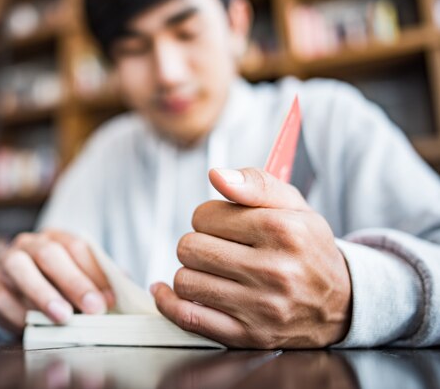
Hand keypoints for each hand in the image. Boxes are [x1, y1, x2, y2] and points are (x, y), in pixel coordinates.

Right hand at [0, 229, 114, 334]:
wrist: (13, 294)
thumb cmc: (53, 285)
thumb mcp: (77, 278)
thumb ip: (98, 281)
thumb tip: (127, 288)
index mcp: (55, 238)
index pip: (76, 247)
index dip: (94, 272)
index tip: (110, 298)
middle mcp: (29, 244)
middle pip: (50, 254)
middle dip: (74, 282)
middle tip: (94, 308)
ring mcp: (6, 262)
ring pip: (21, 268)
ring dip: (44, 293)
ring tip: (63, 316)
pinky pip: (0, 295)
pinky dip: (17, 312)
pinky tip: (32, 325)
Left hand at [151, 168, 351, 347]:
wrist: (341, 305)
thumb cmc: (309, 250)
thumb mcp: (294, 206)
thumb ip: (256, 183)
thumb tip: (217, 175)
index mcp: (283, 231)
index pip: (206, 216)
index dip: (208, 217)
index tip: (221, 224)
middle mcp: (273, 270)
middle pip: (191, 248)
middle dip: (197, 243)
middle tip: (217, 248)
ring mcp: (260, 307)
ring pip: (185, 281)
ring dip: (190, 272)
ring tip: (211, 271)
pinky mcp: (247, 335)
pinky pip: (188, 318)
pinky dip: (170, 303)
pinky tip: (169, 291)